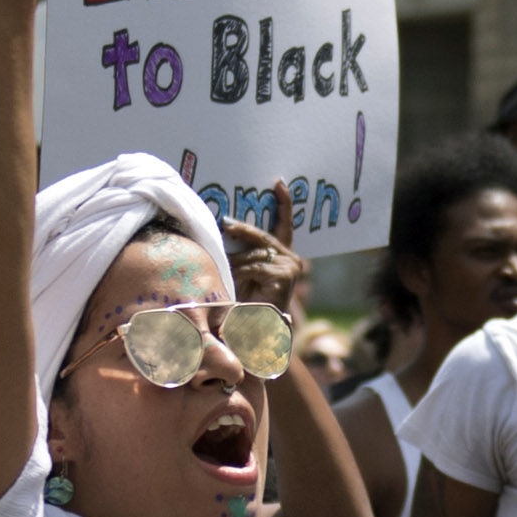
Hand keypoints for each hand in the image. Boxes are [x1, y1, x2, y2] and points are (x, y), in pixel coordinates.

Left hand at [221, 190, 308, 319]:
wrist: (258, 333)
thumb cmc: (249, 304)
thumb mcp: (246, 273)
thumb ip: (244, 254)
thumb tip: (225, 228)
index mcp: (283, 256)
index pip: (284, 225)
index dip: (284, 204)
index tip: (279, 183)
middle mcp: (291, 260)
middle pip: (262, 237)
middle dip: (242, 230)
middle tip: (225, 222)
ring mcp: (290, 267)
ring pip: (254, 254)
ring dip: (235, 265)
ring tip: (226, 276)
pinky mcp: (283, 275)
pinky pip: (253, 266)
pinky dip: (240, 274)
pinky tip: (235, 285)